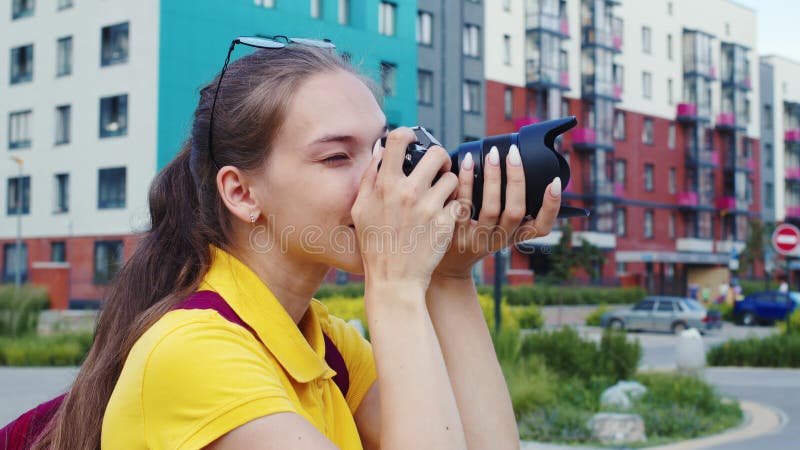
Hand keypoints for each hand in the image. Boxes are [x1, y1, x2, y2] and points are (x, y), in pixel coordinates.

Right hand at [352, 127, 460, 289]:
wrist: (394, 280)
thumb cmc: (375, 246)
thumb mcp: (360, 210)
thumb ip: (369, 178)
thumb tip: (381, 151)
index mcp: (385, 185)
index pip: (398, 139)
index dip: (408, 134)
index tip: (413, 140)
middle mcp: (408, 192)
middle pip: (437, 153)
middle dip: (440, 158)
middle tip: (438, 168)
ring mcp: (429, 207)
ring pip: (453, 177)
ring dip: (449, 184)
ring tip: (442, 195)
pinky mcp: (446, 223)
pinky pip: (459, 201)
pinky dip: (454, 206)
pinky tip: (445, 215)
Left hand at [432, 144, 561, 279]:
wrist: (448, 265)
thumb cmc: (477, 238)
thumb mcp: (499, 229)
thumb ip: (510, 208)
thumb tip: (520, 169)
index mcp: (515, 236)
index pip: (542, 228)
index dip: (552, 207)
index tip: (554, 182)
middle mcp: (499, 240)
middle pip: (515, 211)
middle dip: (517, 179)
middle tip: (514, 154)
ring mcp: (476, 239)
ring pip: (490, 208)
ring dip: (492, 178)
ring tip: (492, 155)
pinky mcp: (455, 234)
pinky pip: (462, 205)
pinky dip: (465, 182)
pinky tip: (465, 164)